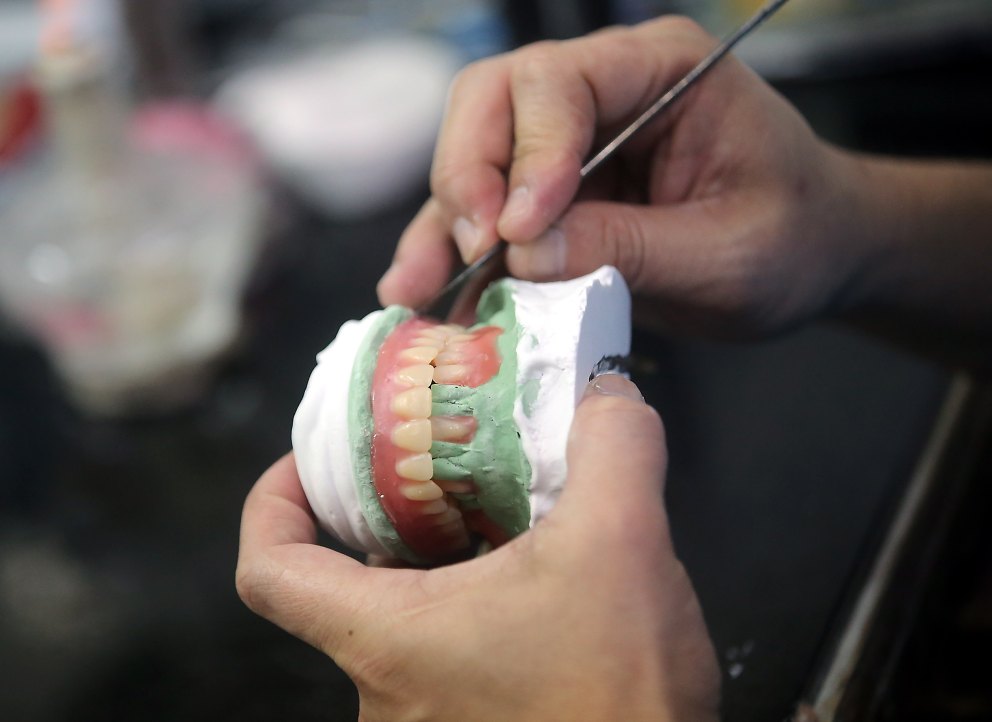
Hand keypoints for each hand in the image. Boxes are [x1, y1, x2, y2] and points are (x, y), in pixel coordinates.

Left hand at [237, 374, 719, 721]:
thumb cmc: (614, 695)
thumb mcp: (624, 544)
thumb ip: (614, 446)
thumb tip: (606, 388)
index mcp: (386, 640)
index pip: (268, 572)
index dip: (270, 502)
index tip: (307, 463)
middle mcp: (385, 692)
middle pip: (347, 583)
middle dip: (390, 513)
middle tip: (439, 462)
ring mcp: (426, 721)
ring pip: (406, 618)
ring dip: (445, 558)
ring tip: (504, 510)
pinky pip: (448, 651)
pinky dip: (476, 601)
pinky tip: (541, 577)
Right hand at [377, 16, 870, 336]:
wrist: (814, 258)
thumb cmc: (796, 239)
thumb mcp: (730, 255)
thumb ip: (632, 249)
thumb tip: (527, 256)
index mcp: (662, 71)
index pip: (560, 82)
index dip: (528, 154)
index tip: (521, 231)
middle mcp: (604, 94)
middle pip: (494, 102)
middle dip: (470, 176)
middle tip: (475, 249)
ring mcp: (572, 146)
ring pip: (475, 158)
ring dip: (444, 223)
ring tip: (417, 288)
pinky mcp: (556, 199)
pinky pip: (490, 216)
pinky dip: (457, 254)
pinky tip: (432, 295)